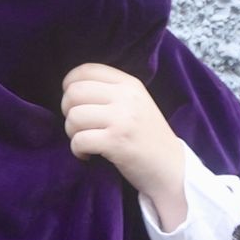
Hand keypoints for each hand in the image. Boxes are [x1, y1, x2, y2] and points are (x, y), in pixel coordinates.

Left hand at [61, 63, 186, 228]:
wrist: (173, 169)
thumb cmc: (147, 136)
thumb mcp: (136, 102)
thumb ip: (110, 90)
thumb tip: (70, 87)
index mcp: (129, 84)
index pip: (87, 70)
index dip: (69, 83)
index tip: (72, 100)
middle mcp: (126, 97)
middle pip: (74, 92)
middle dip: (67, 110)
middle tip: (77, 125)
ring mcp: (122, 119)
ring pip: (74, 116)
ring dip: (71, 132)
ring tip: (83, 140)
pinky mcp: (117, 142)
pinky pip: (79, 140)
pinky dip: (77, 149)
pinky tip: (86, 154)